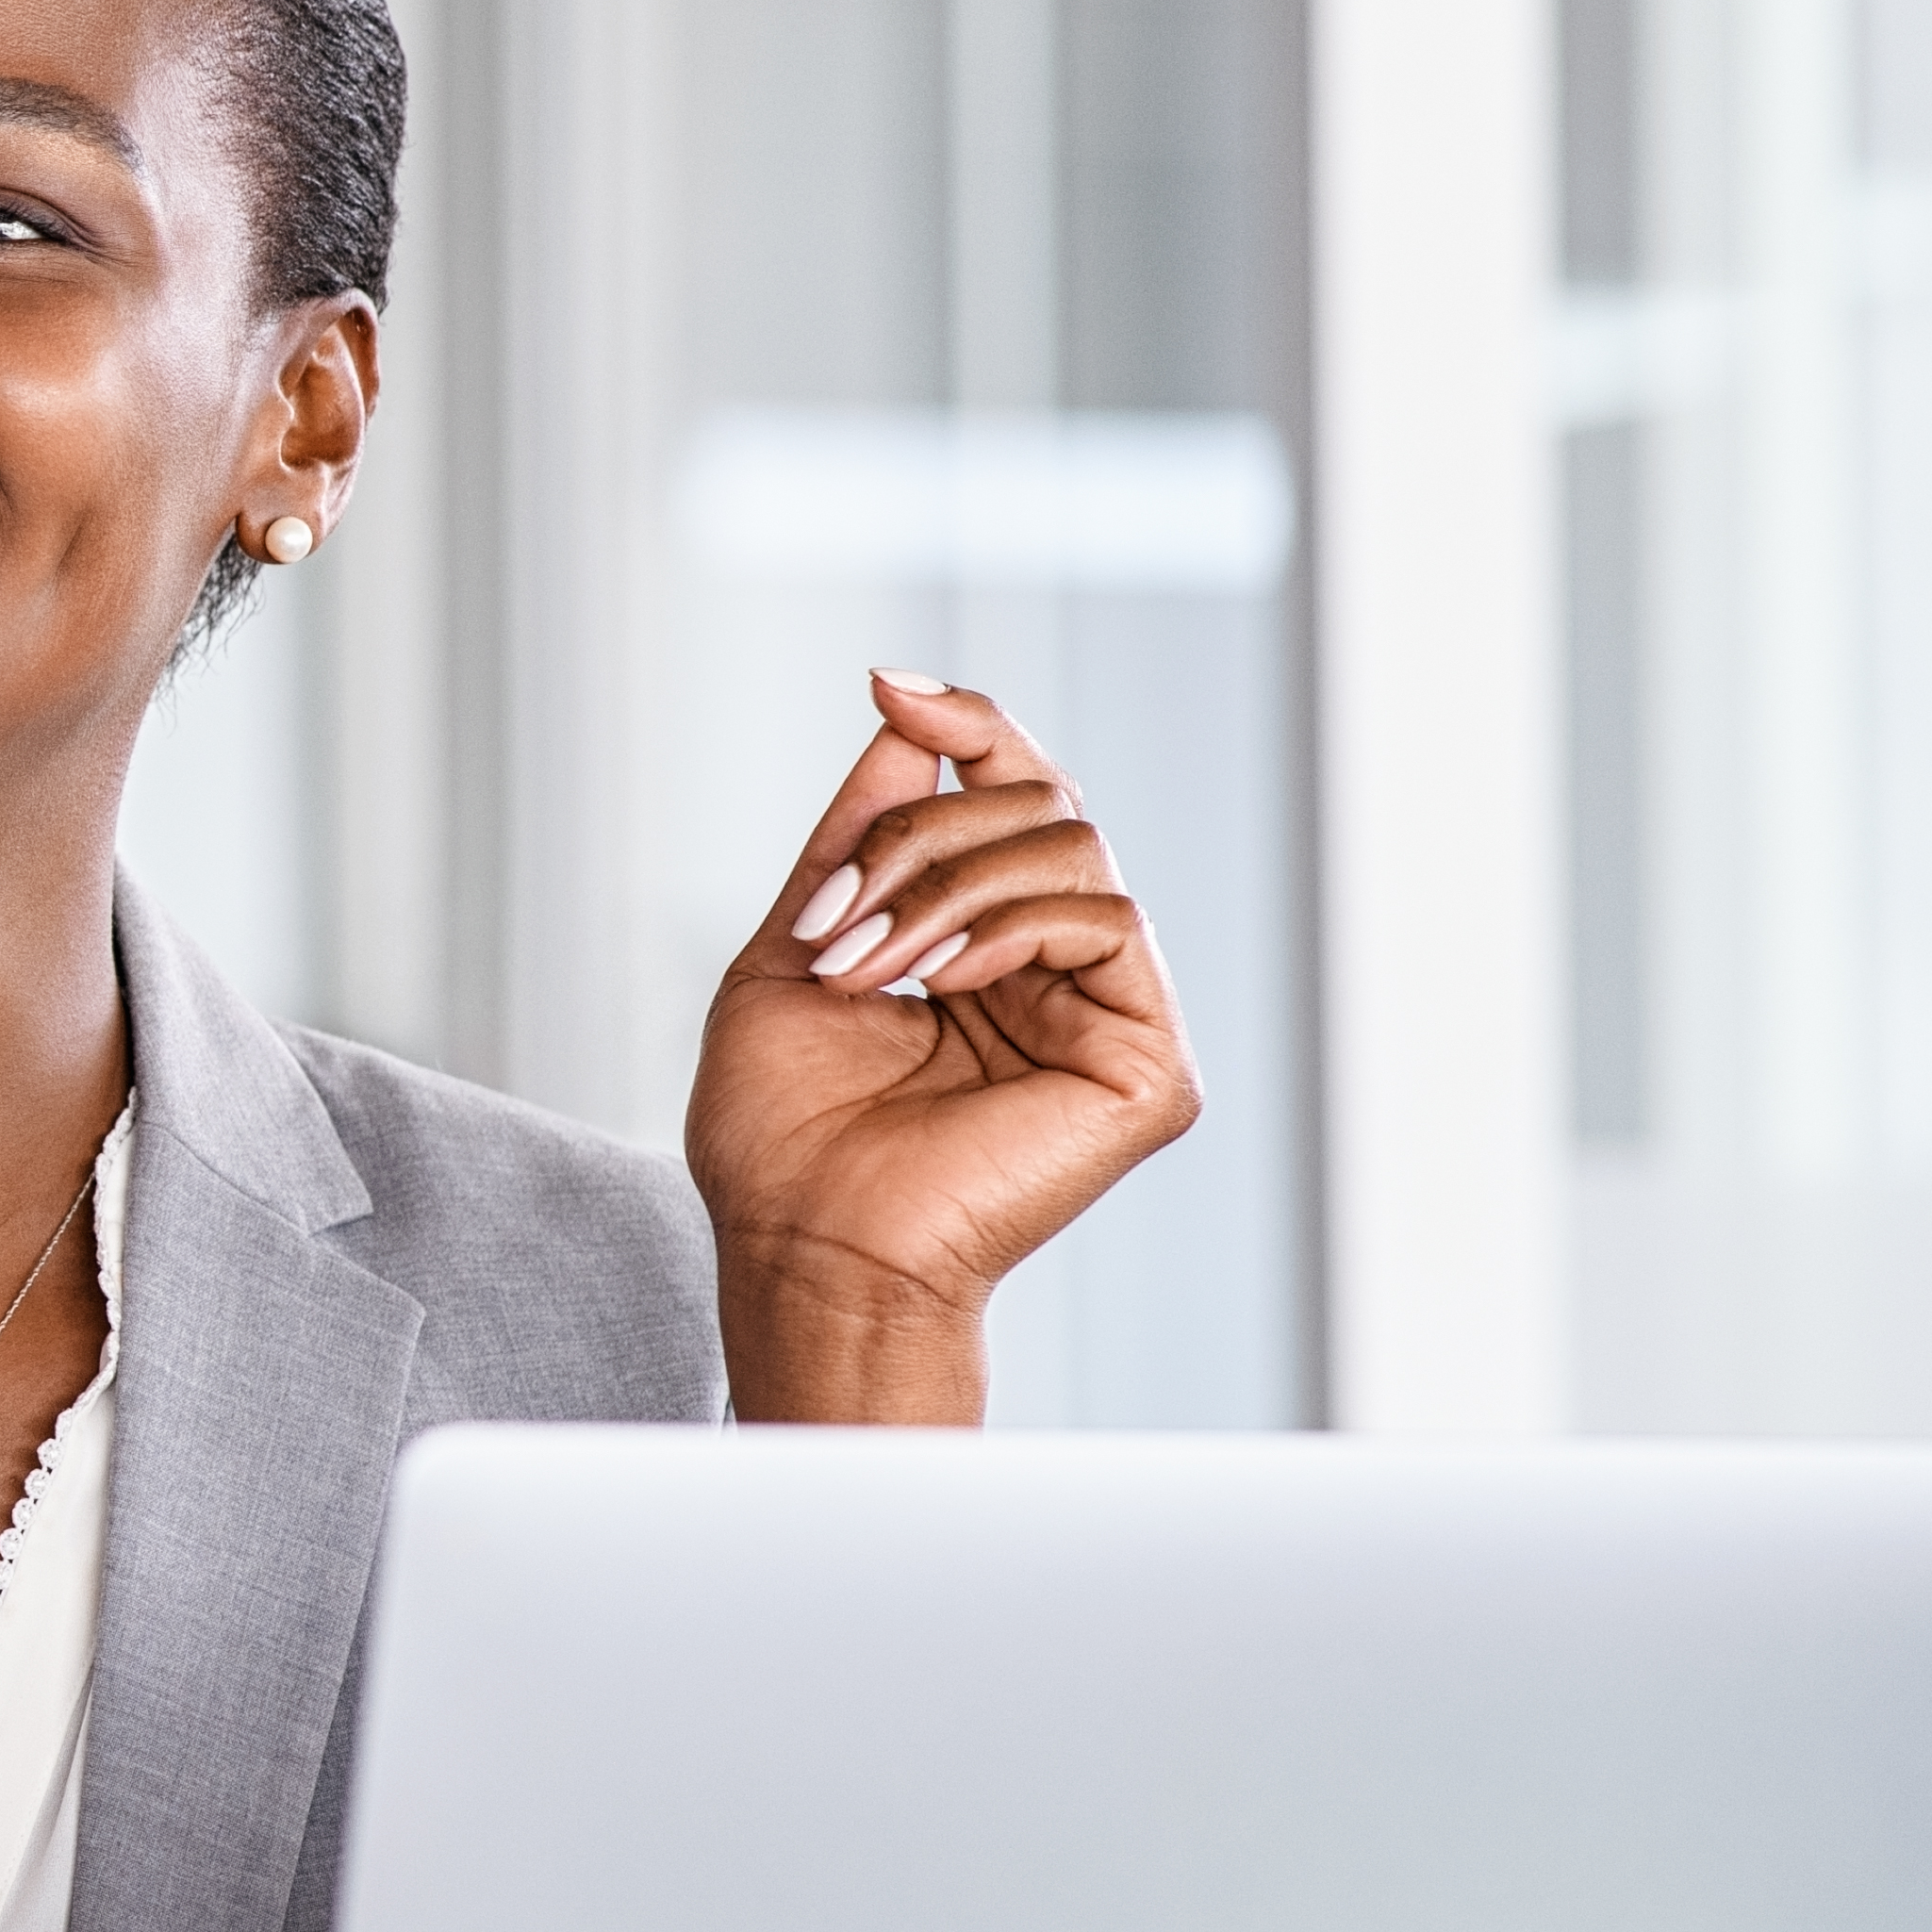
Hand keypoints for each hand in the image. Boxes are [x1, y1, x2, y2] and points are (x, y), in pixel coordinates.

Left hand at [687, 670, 1202, 1422]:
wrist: (805, 1246)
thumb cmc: (783, 1135)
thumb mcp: (796, 949)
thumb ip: (856, 839)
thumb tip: (903, 718)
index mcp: (983, 943)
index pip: (1009, 794)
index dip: (966, 724)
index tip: (888, 685)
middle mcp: (1058, 968)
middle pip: (1036, 801)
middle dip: (915, 837)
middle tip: (834, 923)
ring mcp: (1111, 1011)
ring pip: (1069, 846)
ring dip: (942, 888)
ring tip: (865, 968)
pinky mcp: (1148, 1061)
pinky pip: (1105, 918)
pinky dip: (1007, 926)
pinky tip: (940, 982)